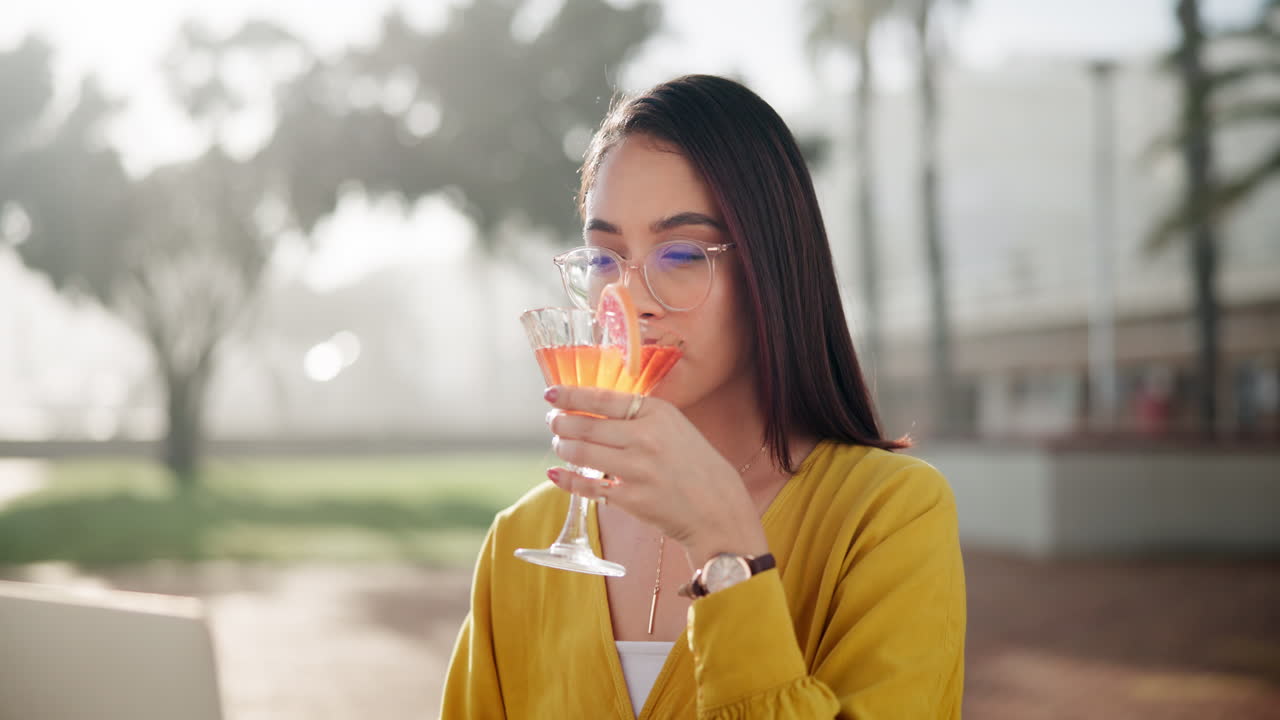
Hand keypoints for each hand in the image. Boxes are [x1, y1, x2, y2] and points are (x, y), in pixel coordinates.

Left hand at [543, 385, 768, 565]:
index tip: (550, 394)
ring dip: (563, 447)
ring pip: (582, 453)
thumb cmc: (694, 464)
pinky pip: (588, 486)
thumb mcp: (674, 426)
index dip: (570, 395)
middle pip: (586, 425)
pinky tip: (556, 474)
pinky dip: (567, 480)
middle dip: (560, 423)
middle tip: (552, 422)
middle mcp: (646, 438)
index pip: (602, 398)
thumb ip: (639, 415)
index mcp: (657, 413)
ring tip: (560, 444)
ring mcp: (638, 469)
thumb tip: (591, 406)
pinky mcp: (631, 498)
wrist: (717, 508)